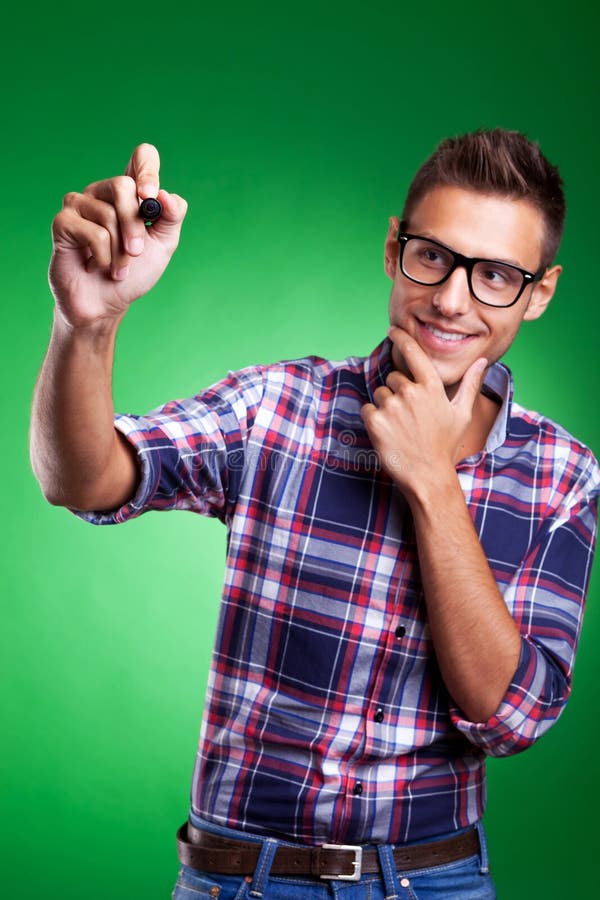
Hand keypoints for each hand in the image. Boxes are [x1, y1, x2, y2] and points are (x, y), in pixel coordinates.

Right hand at [48, 143, 187, 327]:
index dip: (148, 170)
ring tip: (117, 268)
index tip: (150, 196)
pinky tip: (95, 266)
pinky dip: (103, 256)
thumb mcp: (162, 246)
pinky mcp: (63, 222)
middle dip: (135, 226)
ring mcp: (80, 204)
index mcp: (131, 193)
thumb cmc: (134, 273)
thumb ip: (171, 218)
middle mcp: (104, 191)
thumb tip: (167, 196)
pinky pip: (92, 232)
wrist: (107, 304)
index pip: (143, 156)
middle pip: (124, 185)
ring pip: (108, 214)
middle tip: (137, 253)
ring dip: (120, 251)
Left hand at [360, 327, 486, 495]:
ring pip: (380, 394)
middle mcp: (411, 393)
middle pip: (393, 379)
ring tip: (401, 428)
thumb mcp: (462, 414)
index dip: (402, 338)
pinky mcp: (375, 422)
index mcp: (432, 388)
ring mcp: (392, 407)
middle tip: (409, 418)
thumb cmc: (445, 445)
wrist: (427, 476)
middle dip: (398, 393)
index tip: (392, 330)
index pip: (414, 353)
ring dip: (385, 407)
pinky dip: (373, 419)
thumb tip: (482, 361)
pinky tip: (388, 433)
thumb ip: (469, 384)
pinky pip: (367, 409)